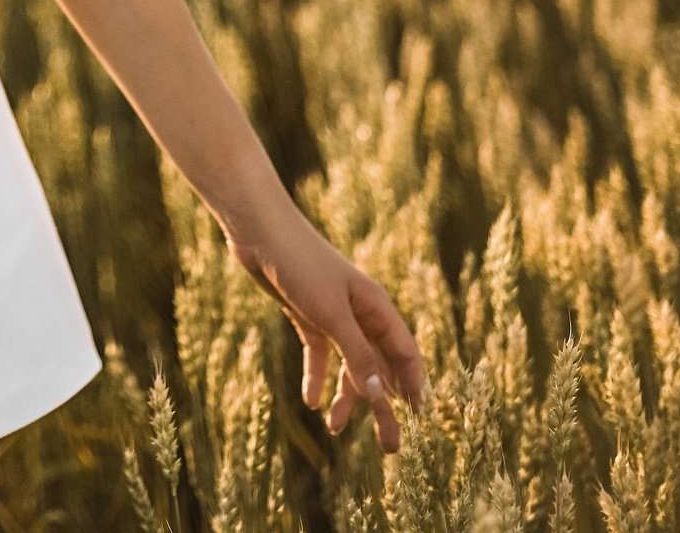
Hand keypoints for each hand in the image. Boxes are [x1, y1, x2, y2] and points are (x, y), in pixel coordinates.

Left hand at [226, 212, 425, 452]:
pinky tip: (309, 401)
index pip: (404, 355)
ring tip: (335, 429)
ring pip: (348, 365)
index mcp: (376, 308)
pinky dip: (315, 376)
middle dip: (383, 407)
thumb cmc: (301, 264)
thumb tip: (382, 397)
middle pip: (378, 367)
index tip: (419, 421)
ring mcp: (332, 315)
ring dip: (346, 396)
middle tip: (391, 448)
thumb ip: (357, 355)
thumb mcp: (331, 314)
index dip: (414, 387)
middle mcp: (359, 314)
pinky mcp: (306, 314)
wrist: (259, 230)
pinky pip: (318, 353)